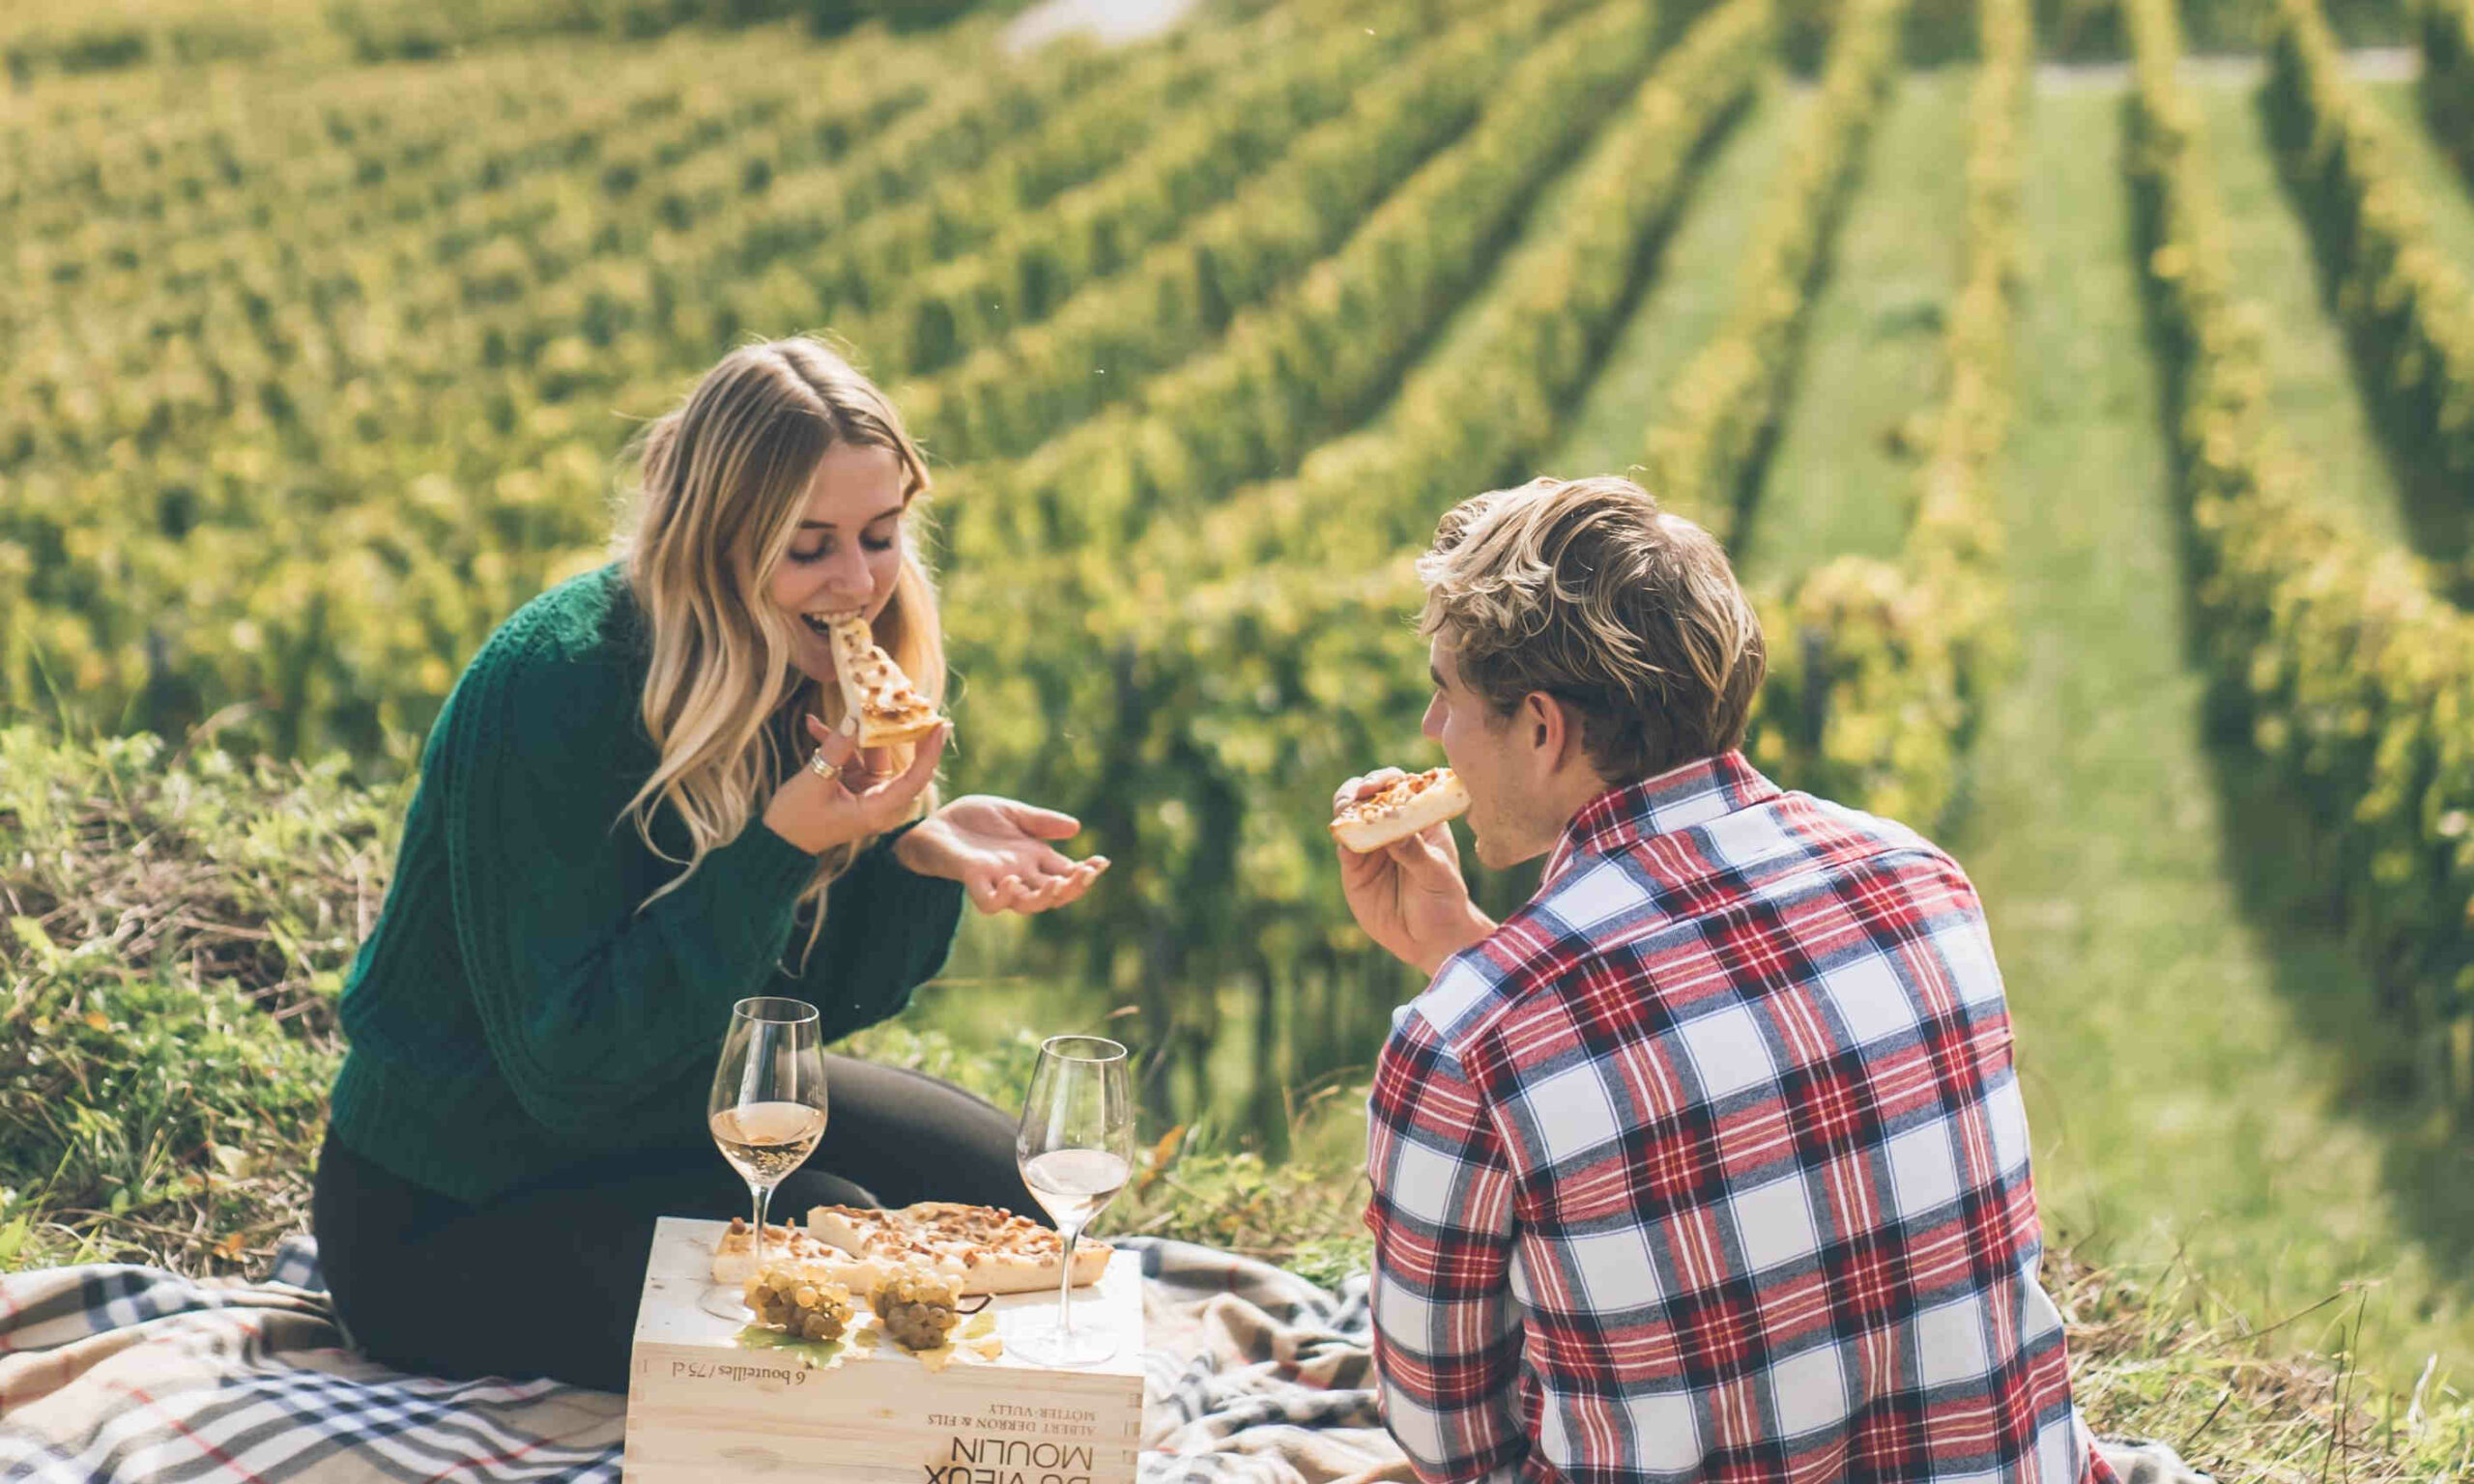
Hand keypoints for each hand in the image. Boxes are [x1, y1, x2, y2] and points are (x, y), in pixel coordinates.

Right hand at [762, 716, 948, 854]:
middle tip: (906, 701)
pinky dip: (837, 744)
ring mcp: (867, 794)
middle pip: (899, 762)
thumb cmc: (795, 820)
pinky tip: (813, 726)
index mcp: (877, 810)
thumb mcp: (814, 780)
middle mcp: (879, 803)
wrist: (777, 843)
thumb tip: (856, 716)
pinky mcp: (853, 787)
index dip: (930, 752)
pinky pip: (853, 759)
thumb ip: (836, 748)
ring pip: (873, 755)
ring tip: (853, 701)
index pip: (915, 779)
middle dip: (899, 731)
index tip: (941, 724)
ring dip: (859, 732)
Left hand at [893, 794, 1109, 914]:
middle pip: (1054, 892)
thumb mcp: (1013, 813)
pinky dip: (1004, 897)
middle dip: (1074, 886)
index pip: (1067, 872)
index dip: (1086, 871)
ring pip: (1028, 903)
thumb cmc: (974, 820)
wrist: (934, 823)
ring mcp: (998, 880)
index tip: (1102, 862)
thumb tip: (1076, 827)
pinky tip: (1012, 881)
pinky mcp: (973, 880)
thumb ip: (1040, 822)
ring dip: (1045, 897)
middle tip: (1087, 874)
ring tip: (1057, 882)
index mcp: (1034, 858)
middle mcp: (1020, 874)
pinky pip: (991, 901)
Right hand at [1333, 768, 1494, 977]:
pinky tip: (1348, 845)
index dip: (1386, 780)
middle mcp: (1392, 826)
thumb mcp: (1437, 875)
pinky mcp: (1354, 867)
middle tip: (1358, 796)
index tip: (1379, 785)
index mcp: (1419, 817)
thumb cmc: (1444, 900)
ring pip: (1350, 816)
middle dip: (1358, 790)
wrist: (1431, 939)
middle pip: (1368, 795)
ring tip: (1349, 817)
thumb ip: (1416, 852)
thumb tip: (1395, 831)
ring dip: (1346, 811)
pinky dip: (1344, 840)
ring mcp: (1371, 845)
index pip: (1400, 786)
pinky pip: (1344, 846)